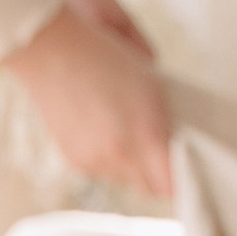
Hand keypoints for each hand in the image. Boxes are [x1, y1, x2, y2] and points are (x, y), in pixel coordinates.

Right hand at [3, 0, 174, 200]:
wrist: (48, 48)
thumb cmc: (106, 52)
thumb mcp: (152, 80)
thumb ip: (170, 115)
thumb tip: (176, 133)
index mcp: (146, 133)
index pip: (173, 184)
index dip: (182, 181)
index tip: (187, 171)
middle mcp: (120, 154)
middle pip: (151, 188)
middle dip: (159, 174)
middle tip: (162, 151)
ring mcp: (94, 160)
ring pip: (126, 180)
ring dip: (132, 166)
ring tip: (127, 133)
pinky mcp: (74, 160)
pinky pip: (103, 171)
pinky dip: (108, 159)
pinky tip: (103, 130)